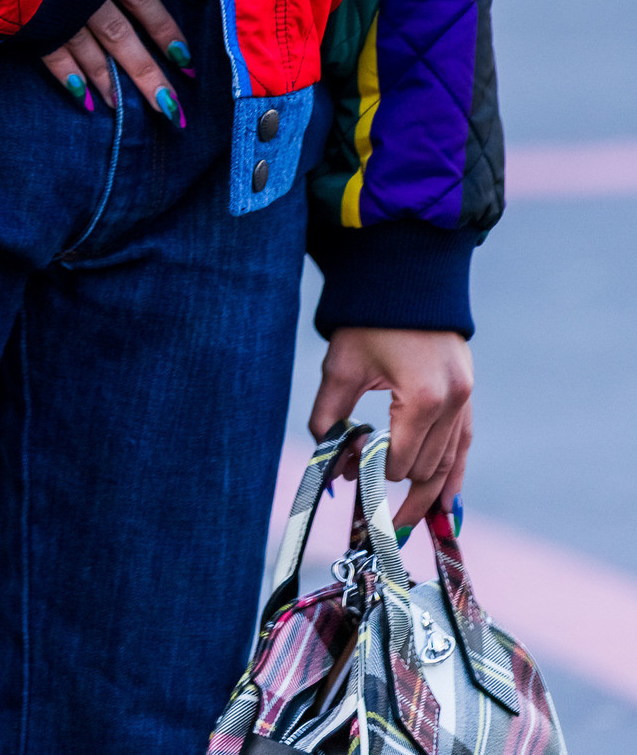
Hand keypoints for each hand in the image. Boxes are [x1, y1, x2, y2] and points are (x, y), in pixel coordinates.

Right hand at [41, 0, 192, 123]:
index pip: (143, 2)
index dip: (165, 31)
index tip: (186, 60)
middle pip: (123, 39)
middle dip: (147, 74)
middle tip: (170, 109)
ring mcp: (58, 10)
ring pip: (90, 53)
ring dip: (107, 81)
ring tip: (122, 106)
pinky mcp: (28, 20)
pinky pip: (50, 53)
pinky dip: (66, 75)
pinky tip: (80, 97)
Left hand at [309, 326, 473, 531]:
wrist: (403, 274)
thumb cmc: (368, 320)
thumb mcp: (341, 368)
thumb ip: (330, 419)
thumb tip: (329, 465)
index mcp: (423, 398)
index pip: (400, 461)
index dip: (373, 473)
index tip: (350, 471)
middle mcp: (453, 402)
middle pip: (428, 468)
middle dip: (399, 488)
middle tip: (376, 516)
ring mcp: (466, 397)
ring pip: (450, 462)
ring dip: (429, 493)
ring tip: (407, 522)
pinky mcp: (468, 392)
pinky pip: (464, 444)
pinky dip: (455, 474)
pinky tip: (447, 505)